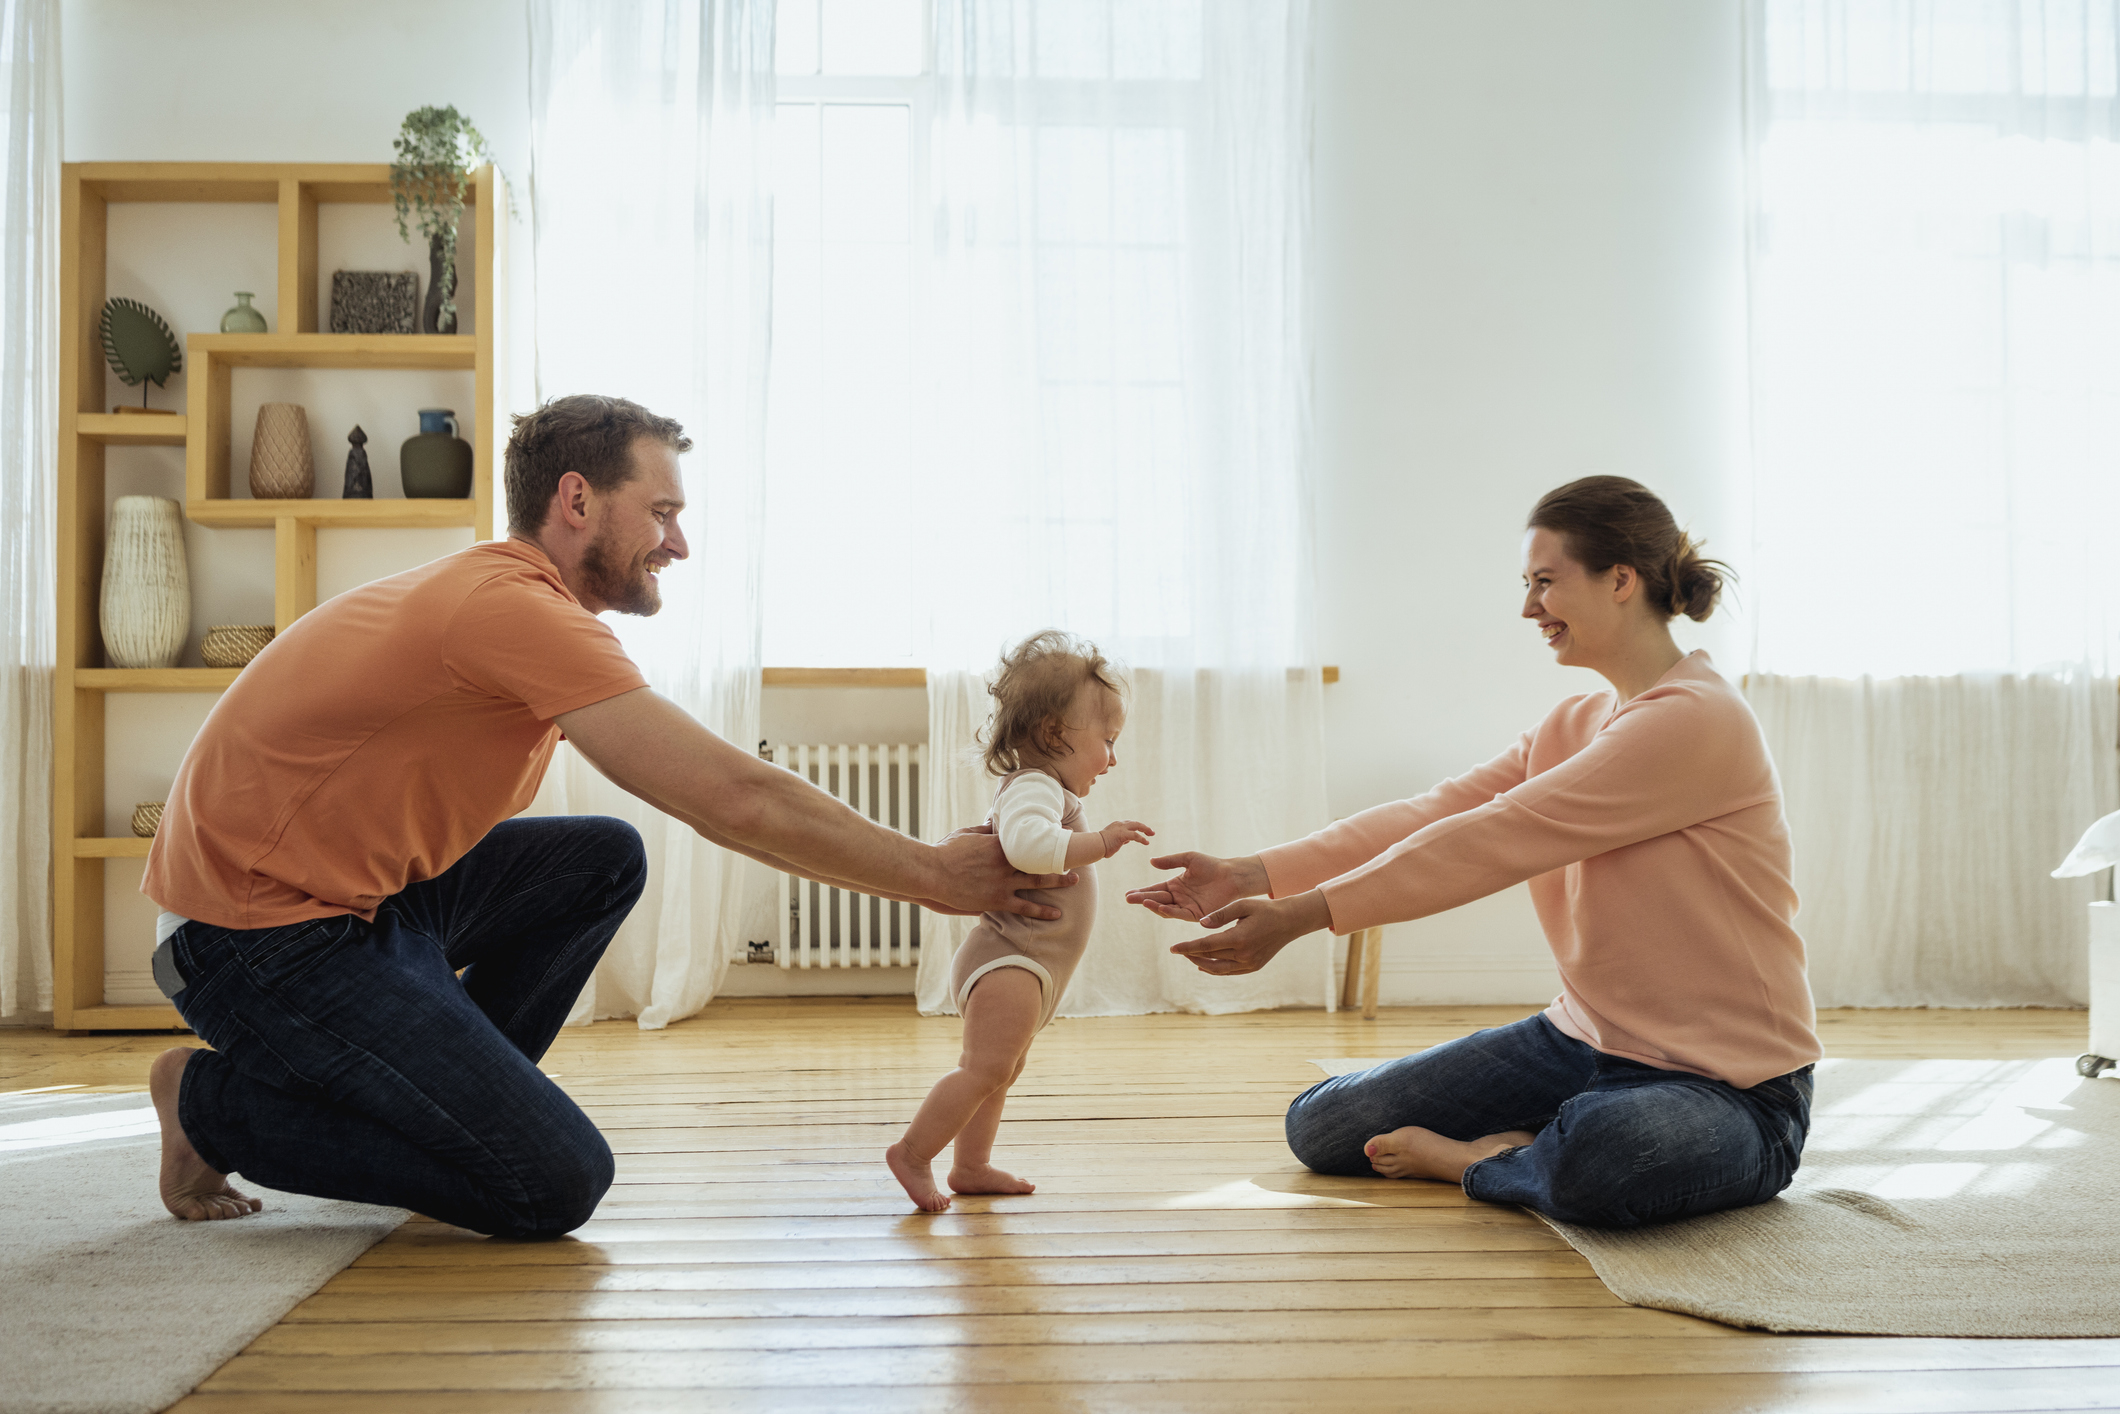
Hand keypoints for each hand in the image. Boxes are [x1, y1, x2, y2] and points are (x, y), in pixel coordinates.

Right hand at [930, 827, 1076, 919]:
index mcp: (999, 844)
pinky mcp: (997, 900)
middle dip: (1059, 858)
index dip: (1043, 839)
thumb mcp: (966, 834)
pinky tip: (1056, 914)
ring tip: (1075, 882)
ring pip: (1038, 881)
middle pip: (1039, 859)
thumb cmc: (945, 851)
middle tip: (1074, 856)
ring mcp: (1003, 882)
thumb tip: (994, 824)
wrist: (931, 872)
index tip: (1056, 837)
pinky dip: (1041, 910)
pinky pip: (1024, 906)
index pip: (1027, 840)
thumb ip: (984, 831)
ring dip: (1058, 881)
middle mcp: (1006, 862)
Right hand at [1098, 820, 1154, 858]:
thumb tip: (1127, 841)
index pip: (1129, 824)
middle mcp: (1120, 824)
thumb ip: (1120, 839)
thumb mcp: (1112, 840)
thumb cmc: (1101, 845)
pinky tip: (1147, 842)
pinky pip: (1136, 836)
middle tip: (1151, 832)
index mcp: (1116, 825)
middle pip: (1135, 823)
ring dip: (1146, 829)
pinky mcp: (1123, 835)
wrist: (1095, 845)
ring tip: (1152, 834)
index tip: (1142, 831)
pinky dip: (1142, 839)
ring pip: (1137, 826)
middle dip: (1144, 827)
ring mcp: (1121, 828)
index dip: (1137, 827)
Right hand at [1125, 852, 1268, 922]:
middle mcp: (1179, 898)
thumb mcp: (1188, 859)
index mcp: (1175, 886)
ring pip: (1166, 909)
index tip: (1128, 893)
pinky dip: (1169, 911)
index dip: (1142, 892)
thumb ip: (1170, 861)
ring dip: (1154, 906)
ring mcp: (1187, 907)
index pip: (1155, 890)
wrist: (1231, 875)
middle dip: (1142, 899)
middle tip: (1129, 898)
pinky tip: (1161, 907)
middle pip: (1157, 900)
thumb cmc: (1212, 865)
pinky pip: (1180, 914)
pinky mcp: (1196, 914)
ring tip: (1143, 901)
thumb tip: (1151, 861)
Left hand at [1169, 891, 1332, 975]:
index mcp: (1239, 939)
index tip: (1172, 948)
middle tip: (1178, 949)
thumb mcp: (1242, 905)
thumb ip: (1220, 914)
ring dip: (1202, 964)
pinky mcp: (1254, 967)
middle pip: (1210, 958)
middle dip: (1192, 954)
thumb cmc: (1265, 909)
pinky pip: (1229, 971)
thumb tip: (1201, 924)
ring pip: (1218, 969)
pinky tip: (1205, 964)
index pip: (1206, 946)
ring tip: (1190, 956)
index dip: (1187, 947)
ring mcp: (1249, 964)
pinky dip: (1215, 969)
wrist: (1289, 922)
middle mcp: (1243, 955)